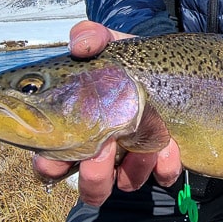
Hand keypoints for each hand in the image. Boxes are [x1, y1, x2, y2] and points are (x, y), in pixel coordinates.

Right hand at [31, 20, 182, 205]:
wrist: (174, 67)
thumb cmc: (129, 63)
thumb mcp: (109, 45)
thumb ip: (91, 37)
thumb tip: (80, 45)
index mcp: (78, 131)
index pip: (50, 162)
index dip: (48, 166)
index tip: (52, 158)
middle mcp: (103, 153)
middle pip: (89, 184)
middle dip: (94, 175)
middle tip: (103, 149)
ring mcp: (134, 161)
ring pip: (126, 183)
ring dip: (135, 167)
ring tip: (146, 139)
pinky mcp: (164, 163)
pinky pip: (163, 176)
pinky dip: (166, 164)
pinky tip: (172, 144)